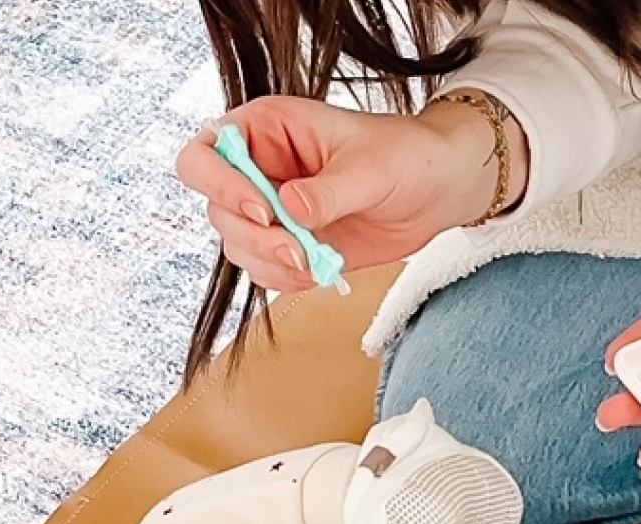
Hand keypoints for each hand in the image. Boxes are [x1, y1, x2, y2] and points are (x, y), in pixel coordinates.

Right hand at [175, 96, 514, 293]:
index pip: (205, 154)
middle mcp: (260, 168)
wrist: (436, 191)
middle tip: (301, 249)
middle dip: (256, 237)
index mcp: (267, 129)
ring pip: (237, 246)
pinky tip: (320, 270)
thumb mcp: (370, 169)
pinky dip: (286, 278)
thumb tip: (290, 207)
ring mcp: (271, 209)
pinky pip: (264, 270)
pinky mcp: (287, 242)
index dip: (222, 185)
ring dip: (271, 262)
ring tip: (317, 260)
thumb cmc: (406, 156)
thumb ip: (328, 191)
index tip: (264, 210)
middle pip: (218, 211)